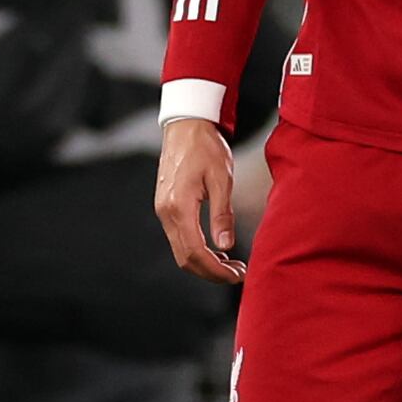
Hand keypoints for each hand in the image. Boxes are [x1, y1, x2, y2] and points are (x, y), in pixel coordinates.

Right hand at [154, 118, 245, 282]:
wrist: (185, 126)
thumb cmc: (206, 147)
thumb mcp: (221, 179)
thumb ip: (222, 214)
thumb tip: (226, 246)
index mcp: (179, 207)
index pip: (196, 252)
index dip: (216, 270)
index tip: (237, 276)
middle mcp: (166, 213)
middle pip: (185, 258)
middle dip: (212, 272)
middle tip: (238, 274)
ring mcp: (163, 211)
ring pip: (181, 251)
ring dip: (205, 263)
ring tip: (232, 264)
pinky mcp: (166, 207)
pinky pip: (179, 238)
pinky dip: (197, 250)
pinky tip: (217, 250)